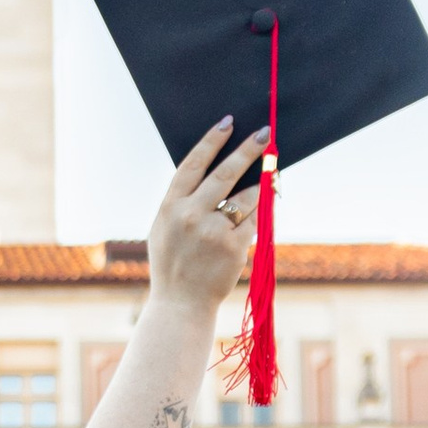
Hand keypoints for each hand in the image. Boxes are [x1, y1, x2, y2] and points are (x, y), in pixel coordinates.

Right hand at [146, 120, 263, 315]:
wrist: (180, 305)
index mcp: (170, 207)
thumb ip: (182, 202)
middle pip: (225, 173)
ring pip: (246, 198)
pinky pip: (254, 222)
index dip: (211, 141)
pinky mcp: (233, 247)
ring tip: (264, 184)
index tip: (228, 123)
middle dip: (247, 150)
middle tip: (264, 134)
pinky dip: (259, 217)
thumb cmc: (173, 265)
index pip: (193, 164)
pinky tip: (261, 213)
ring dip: (258, 189)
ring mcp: (212, 231)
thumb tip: (212, 173)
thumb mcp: (164, 229)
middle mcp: (189, 215)